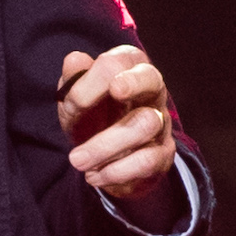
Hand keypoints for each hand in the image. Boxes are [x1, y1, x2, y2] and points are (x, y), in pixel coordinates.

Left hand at [58, 46, 181, 224]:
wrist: (105, 158)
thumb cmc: (91, 116)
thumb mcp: (75, 99)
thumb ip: (73, 80)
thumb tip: (74, 60)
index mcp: (130, 67)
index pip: (119, 61)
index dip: (91, 82)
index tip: (71, 104)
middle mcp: (152, 90)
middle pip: (150, 79)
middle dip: (123, 92)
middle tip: (88, 105)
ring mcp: (162, 121)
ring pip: (145, 124)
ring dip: (104, 146)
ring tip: (77, 160)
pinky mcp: (163, 153)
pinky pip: (148, 160)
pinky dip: (116, 171)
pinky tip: (94, 176)